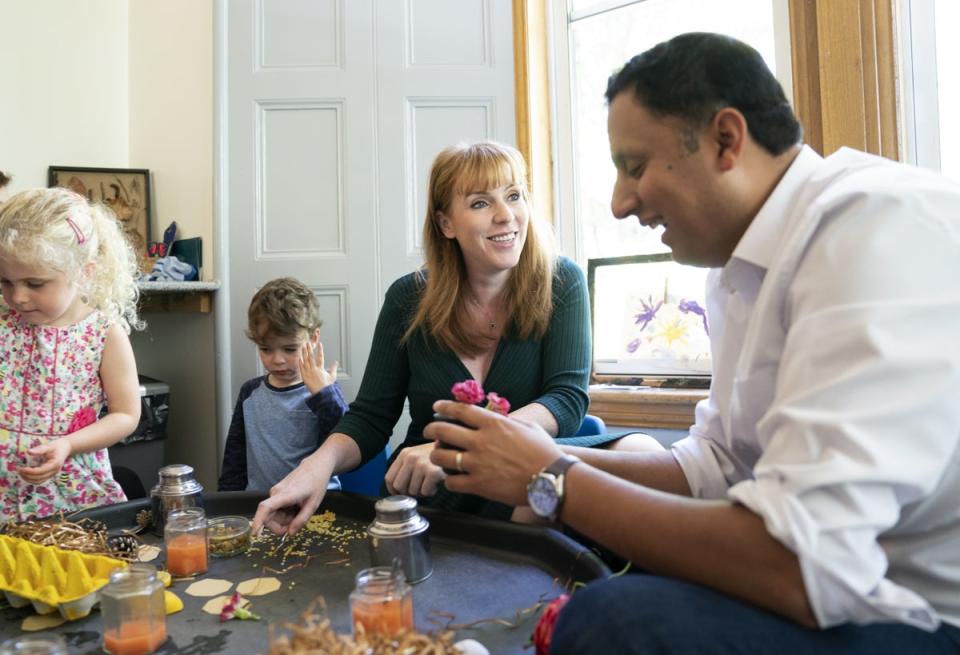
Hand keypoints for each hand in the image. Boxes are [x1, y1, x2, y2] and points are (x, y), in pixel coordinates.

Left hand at [19, 439, 71, 484]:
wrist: (66, 448)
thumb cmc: (57, 446)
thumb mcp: (49, 446)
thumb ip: (39, 449)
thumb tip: (28, 451)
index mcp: (55, 464)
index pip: (41, 471)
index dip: (30, 471)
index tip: (21, 468)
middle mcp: (54, 471)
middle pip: (39, 478)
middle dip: (27, 476)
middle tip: (18, 470)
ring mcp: (52, 474)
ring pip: (39, 481)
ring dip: (29, 479)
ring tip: (21, 473)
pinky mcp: (50, 474)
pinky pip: (40, 480)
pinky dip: (32, 479)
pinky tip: (26, 474)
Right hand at [251, 454, 332, 536]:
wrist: (316, 466)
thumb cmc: (316, 483)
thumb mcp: (313, 504)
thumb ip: (301, 520)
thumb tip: (290, 534)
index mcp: (286, 494)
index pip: (265, 508)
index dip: (258, 522)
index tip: (254, 535)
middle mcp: (276, 492)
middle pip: (269, 518)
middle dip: (281, 526)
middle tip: (297, 522)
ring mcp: (275, 492)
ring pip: (273, 515)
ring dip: (284, 519)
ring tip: (298, 510)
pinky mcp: (276, 492)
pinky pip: (276, 509)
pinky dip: (285, 513)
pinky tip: (295, 507)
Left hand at [300, 341, 337, 394]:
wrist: (321, 394)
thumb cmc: (327, 386)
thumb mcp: (332, 377)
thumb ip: (333, 368)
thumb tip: (336, 362)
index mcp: (321, 369)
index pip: (320, 357)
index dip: (320, 350)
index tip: (320, 344)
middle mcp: (314, 370)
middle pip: (310, 357)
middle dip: (309, 349)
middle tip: (308, 343)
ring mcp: (308, 373)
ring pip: (305, 361)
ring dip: (304, 353)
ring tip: (303, 347)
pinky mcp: (304, 376)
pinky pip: (301, 367)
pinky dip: (300, 362)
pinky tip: (299, 356)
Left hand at [385, 442, 445, 496]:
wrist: (455, 448)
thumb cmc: (435, 455)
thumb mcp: (416, 455)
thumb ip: (405, 468)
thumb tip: (395, 490)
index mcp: (404, 454)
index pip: (389, 478)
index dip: (393, 490)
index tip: (400, 493)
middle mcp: (411, 458)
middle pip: (399, 487)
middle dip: (408, 492)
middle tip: (418, 487)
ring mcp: (421, 465)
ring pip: (413, 491)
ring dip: (421, 491)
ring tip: (429, 482)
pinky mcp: (432, 473)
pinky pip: (425, 492)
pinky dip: (431, 492)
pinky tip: (435, 483)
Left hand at [425, 400, 562, 506]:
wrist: (552, 478)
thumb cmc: (544, 452)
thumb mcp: (528, 427)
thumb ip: (508, 422)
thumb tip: (497, 418)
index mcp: (493, 424)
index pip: (460, 410)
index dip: (443, 407)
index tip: (436, 408)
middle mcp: (481, 441)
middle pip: (442, 431)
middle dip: (430, 430)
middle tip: (429, 432)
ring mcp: (477, 463)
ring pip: (440, 457)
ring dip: (436, 456)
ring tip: (439, 457)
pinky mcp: (478, 485)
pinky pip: (451, 482)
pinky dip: (449, 481)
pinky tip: (453, 480)